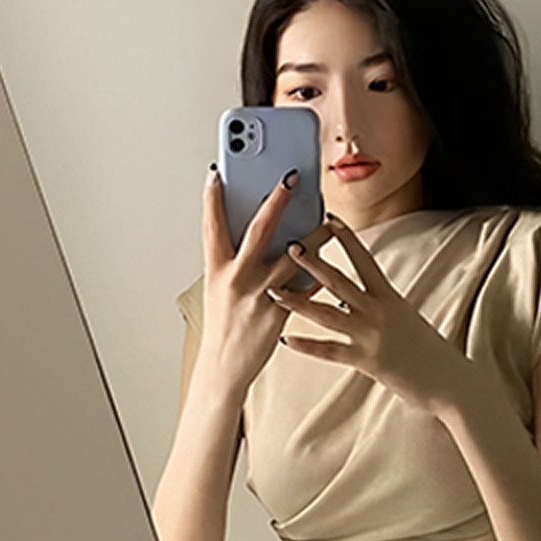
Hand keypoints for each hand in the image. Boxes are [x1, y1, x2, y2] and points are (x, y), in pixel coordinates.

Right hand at [200, 167, 333, 394]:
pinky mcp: (279, 313)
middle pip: (260, 231)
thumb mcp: (218, 288)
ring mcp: (259, 295)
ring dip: (314, 237)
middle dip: (277, 201)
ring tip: (328, 221)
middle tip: (292, 179)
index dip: (213, 199)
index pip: (212, 226)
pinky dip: (317, 274)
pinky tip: (329, 261)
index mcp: (216, 270)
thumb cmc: (223, 324)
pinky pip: (304, 287)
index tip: (218, 173)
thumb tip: (255, 233)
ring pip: (294, 258)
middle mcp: (237, 279)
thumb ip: (234, 261)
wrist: (225, 366)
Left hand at [267, 215, 466, 407]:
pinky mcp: (366, 361)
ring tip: (275, 291)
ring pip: (327, 314)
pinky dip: (307, 346)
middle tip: (291, 246)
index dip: (347, 239)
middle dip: (313, 263)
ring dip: (298, 302)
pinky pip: (330, 351)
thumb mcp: (407, 318)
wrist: (449, 380)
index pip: (365, 261)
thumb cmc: (430, 352)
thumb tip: (368, 295)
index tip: (330, 219)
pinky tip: (287, 340)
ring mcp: (371, 335)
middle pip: (339, 281)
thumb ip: (384, 305)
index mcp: (390, 297)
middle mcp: (379, 311)